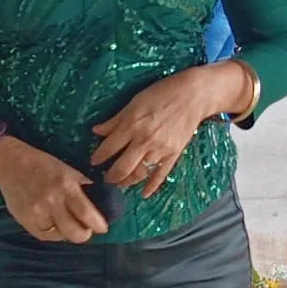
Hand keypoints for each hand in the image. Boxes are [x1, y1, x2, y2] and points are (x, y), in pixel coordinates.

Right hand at [0, 138, 109, 242]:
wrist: (9, 164)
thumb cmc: (42, 164)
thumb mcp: (67, 170)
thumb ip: (83, 186)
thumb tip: (101, 200)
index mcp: (65, 186)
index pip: (87, 214)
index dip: (98, 225)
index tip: (103, 227)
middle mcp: (51, 202)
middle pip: (74, 232)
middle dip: (85, 234)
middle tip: (86, 229)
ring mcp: (37, 214)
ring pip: (60, 236)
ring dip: (68, 233)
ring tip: (69, 225)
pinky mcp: (25, 221)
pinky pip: (45, 236)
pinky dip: (54, 234)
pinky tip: (55, 225)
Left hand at [89, 68, 218, 195]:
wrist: (192, 95)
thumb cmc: (162, 93)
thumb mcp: (134, 102)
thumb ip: (115, 120)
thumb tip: (95, 130)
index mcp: (131, 125)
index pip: (108, 148)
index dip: (98, 157)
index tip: (93, 162)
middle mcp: (143, 141)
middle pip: (121, 167)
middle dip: (110, 177)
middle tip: (105, 178)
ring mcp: (159, 150)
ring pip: (139, 174)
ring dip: (126, 182)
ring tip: (120, 184)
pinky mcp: (173, 154)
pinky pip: (160, 175)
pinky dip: (151, 186)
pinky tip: (144, 194)